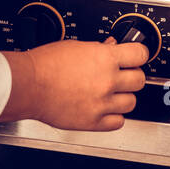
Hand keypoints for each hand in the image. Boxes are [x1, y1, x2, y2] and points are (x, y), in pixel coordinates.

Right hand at [0, 38, 147, 131]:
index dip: (140, 55)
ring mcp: (102, 102)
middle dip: (132, 76)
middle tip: (123, 75)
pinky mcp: (93, 121)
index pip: (140, 54)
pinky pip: (118, 122)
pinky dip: (114, 116)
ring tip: (111, 93)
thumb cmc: (45, 64)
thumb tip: (111, 47)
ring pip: (131, 103)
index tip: (137, 57)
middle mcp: (107, 80)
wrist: (29, 85)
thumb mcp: (75, 46)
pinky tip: (105, 109)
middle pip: (139, 80)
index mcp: (104, 57)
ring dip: (124, 97)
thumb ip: (97, 49)